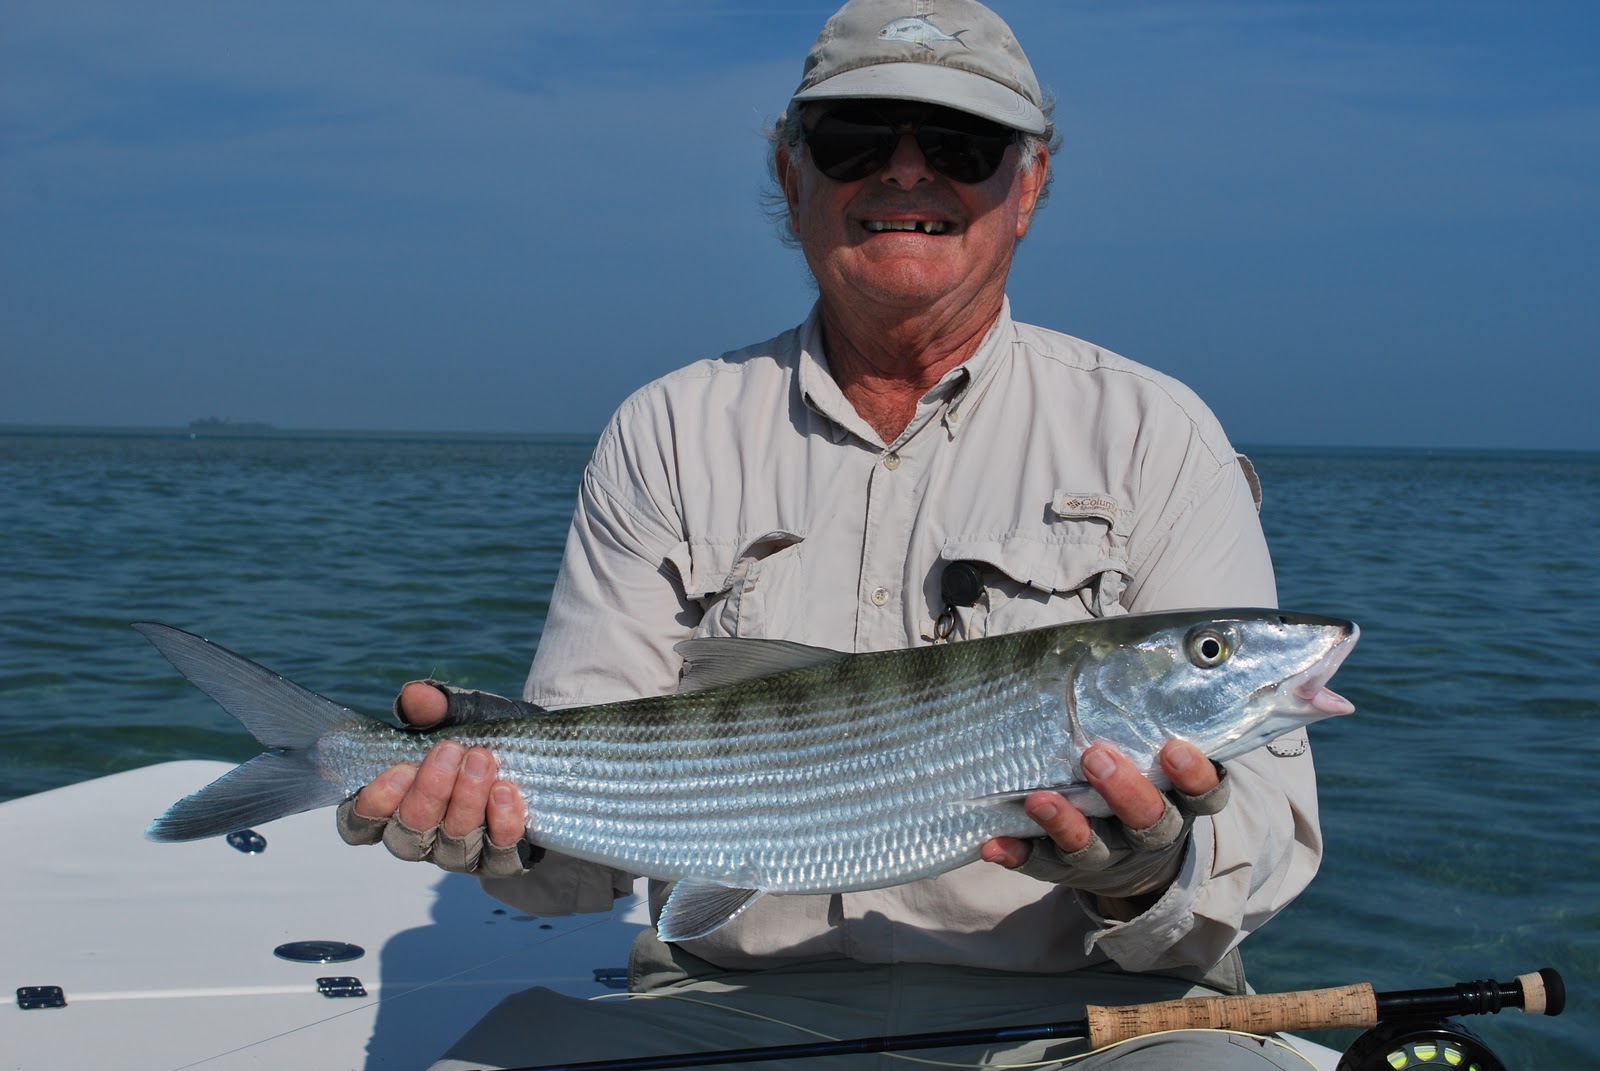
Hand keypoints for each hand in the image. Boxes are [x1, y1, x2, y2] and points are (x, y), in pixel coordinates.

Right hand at [338, 681, 532, 874]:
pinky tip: (507, 792)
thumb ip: (435, 707)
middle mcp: (424, 837)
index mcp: (398, 805)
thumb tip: (415, 696)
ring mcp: (461, 854)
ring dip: (466, 801)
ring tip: (482, 760)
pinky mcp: (500, 861)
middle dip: (428, 792)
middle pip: (407, 836)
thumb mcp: (463, 715)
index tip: (400, 769)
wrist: (542, 756)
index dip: (373, 804)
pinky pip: (497, 857)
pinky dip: (502, 824)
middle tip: (449, 750)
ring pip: (451, 847)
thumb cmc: (484, 737)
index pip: (360, 824)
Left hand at [980, 739, 1219, 867]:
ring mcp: (1109, 855)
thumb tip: (1122, 646)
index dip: (1194, 775)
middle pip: (1148, 821)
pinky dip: (1018, 854)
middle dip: (1123, 791)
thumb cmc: (1144, 786)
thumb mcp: (1157, 761)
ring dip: (1065, 824)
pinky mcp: (1068, 870)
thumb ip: (1148, 722)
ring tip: (1038, 800)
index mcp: (1179, 802)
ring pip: (1093, 848)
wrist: (1137, 869)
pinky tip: (993, 844)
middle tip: (1095, 757)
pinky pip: (1042, 865)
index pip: (1203, 794)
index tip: (1174, 749)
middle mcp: (1149, 833)